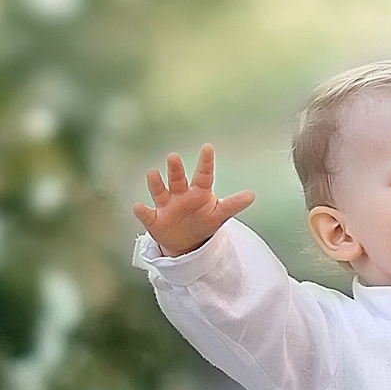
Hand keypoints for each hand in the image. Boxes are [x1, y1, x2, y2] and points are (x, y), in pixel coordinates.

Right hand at [133, 145, 256, 256]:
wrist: (186, 242)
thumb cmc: (204, 221)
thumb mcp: (219, 215)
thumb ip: (233, 205)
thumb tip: (252, 195)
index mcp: (198, 191)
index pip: (203, 174)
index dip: (206, 162)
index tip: (208, 147)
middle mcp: (180, 194)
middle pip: (177, 178)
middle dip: (175, 169)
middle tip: (173, 157)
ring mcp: (166, 205)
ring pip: (160, 191)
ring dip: (155, 183)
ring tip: (152, 173)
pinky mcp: (154, 219)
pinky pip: (146, 214)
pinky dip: (141, 211)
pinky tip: (138, 206)